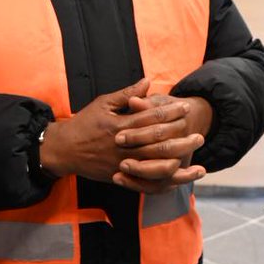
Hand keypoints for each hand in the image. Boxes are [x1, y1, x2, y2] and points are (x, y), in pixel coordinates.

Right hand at [39, 79, 203, 189]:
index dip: (170, 113)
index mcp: (120, 125)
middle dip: (180, 139)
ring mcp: (123, 164)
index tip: (185, 108)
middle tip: (198, 135)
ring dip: (177, 161)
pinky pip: (147, 183)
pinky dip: (164, 181)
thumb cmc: (84, 123)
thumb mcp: (103, 104)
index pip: (150, 118)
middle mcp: (124, 146)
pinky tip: (179, 178)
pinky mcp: (122, 176)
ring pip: (155, 165)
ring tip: (195, 160)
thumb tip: (147, 81)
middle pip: (158, 144)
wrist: (64, 150)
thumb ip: (127, 94)